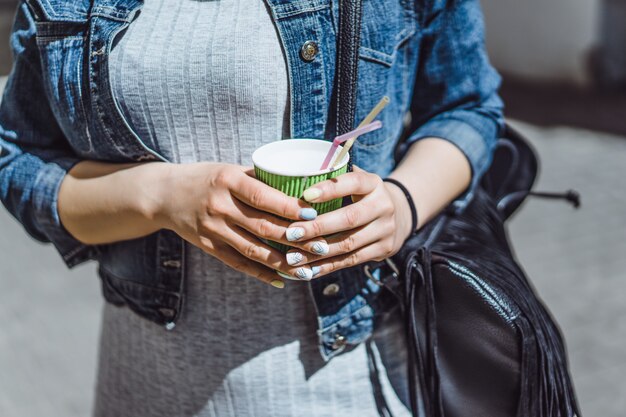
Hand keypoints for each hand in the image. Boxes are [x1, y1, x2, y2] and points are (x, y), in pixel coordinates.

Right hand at [154, 162, 328, 286]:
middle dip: (296, 239)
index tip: (315, 215)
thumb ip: (260, 179)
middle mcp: (220, 206)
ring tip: (308, 270)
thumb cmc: (206, 178)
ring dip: (283, 262)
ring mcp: (213, 229)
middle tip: (323, 246)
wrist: (164, 194)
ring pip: (254, 250)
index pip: (263, 197)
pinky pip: (238, 263)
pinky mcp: (209, 246)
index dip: (290, 208)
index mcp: (228, 180)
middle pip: (263, 226)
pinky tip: (281, 280)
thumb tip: (301, 185)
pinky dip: (261, 273)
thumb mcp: (229, 169)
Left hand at [280, 166, 412, 277]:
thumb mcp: (357, 181)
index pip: (353, 183)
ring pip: (348, 244)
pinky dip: (328, 266)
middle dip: (318, 227)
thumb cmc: (364, 195)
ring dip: (318, 252)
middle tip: (291, 232)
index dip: (330, 189)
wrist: (400, 215)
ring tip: (293, 256)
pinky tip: (308, 269)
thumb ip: (335, 177)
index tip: (305, 195)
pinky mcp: (384, 250)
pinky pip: (352, 260)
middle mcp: (383, 206)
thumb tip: (301, 175)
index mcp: (374, 183)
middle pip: (349, 218)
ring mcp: (386, 230)